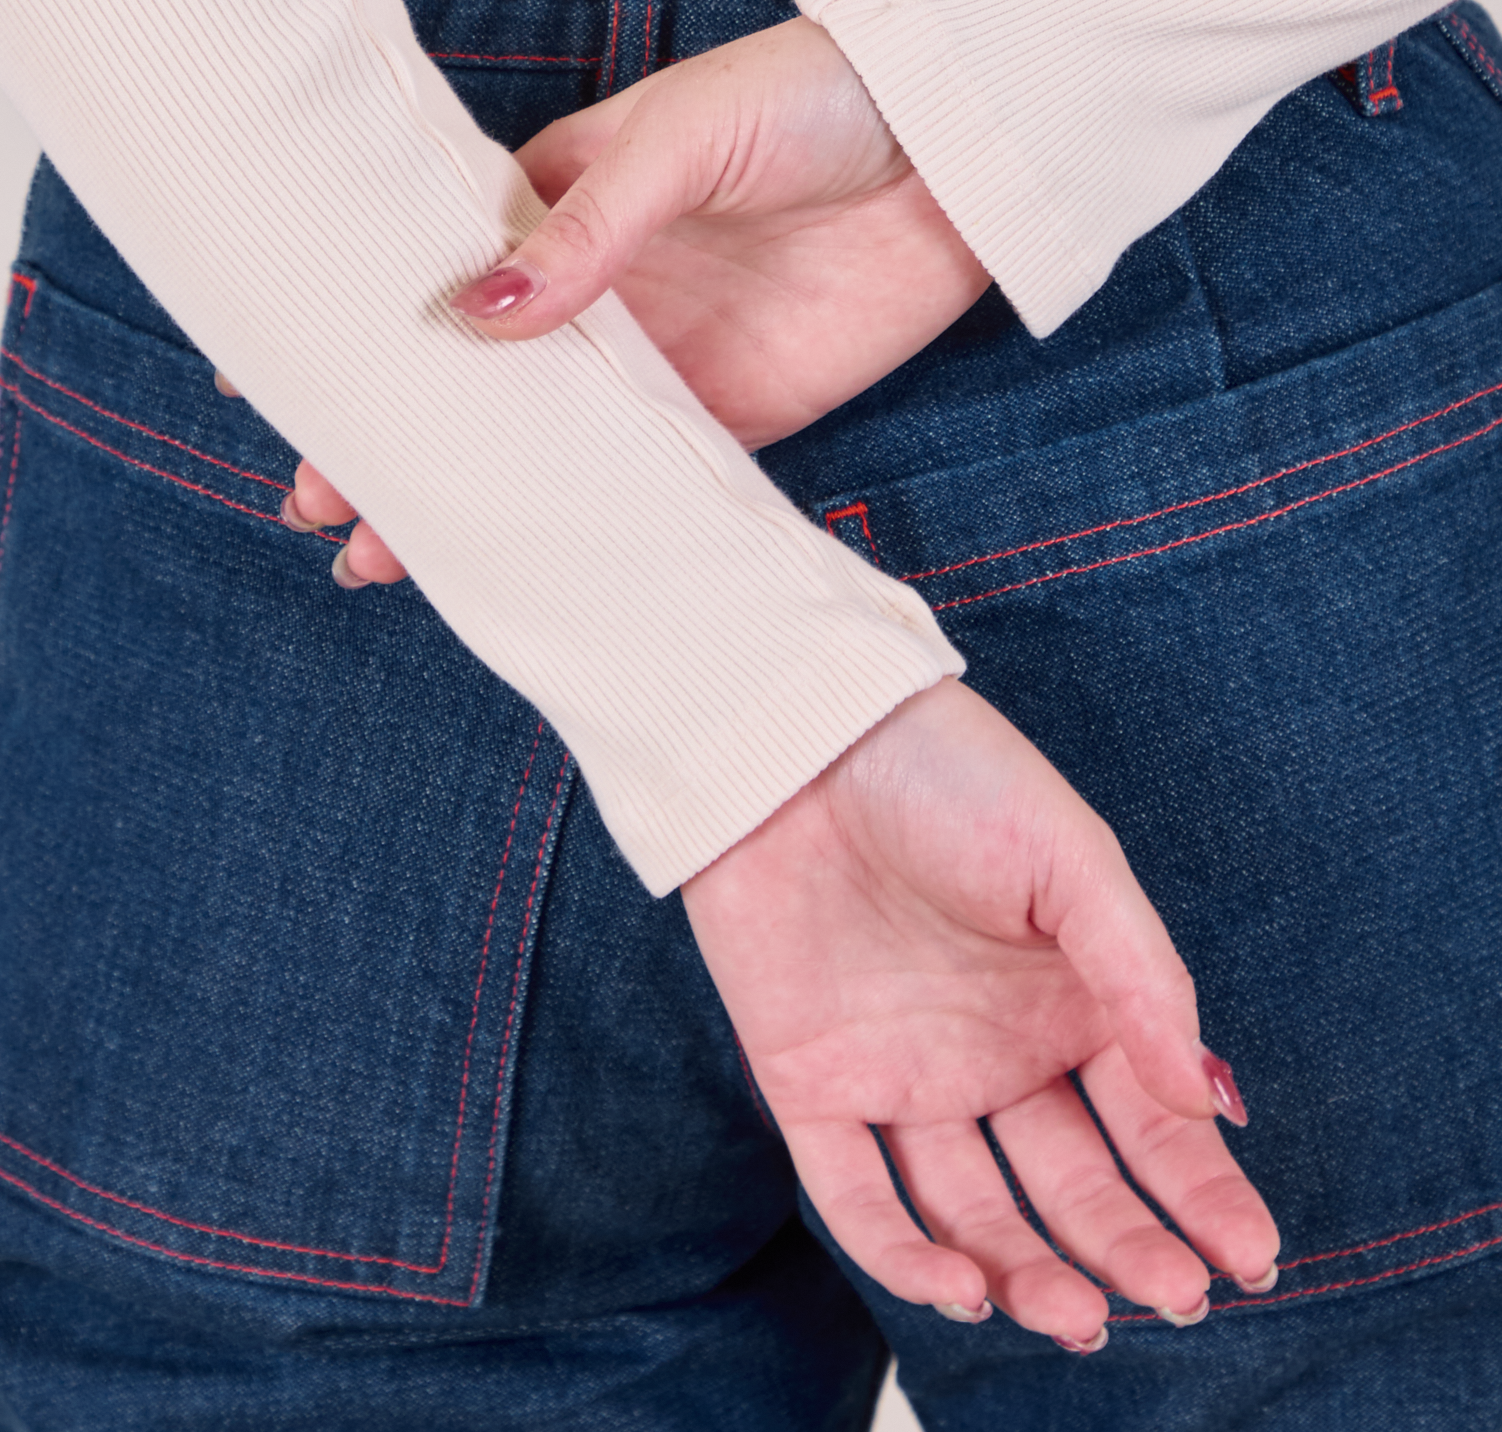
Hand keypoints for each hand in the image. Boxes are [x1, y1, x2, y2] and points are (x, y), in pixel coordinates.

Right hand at [278, 14, 989, 578]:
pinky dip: (584, 527)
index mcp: (558, 204)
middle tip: (321, 505)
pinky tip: (527, 569)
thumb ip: (587, 232)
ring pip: (541, 447)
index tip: (277, 384)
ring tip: (383, 561)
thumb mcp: (683, 139)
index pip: (435, 279)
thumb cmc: (810, 101)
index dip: (363, 332)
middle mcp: (595, 294)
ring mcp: (657, 360)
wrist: (955, 147)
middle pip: (472, 381)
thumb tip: (477, 316)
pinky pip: (642, 484)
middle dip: (397, 440)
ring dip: (473, 500)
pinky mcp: (732, 414)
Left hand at [681, 677, 1278, 1345]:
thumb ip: (1141, 979)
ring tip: (1076, 1314)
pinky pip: (859, 1196)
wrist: (802, 740)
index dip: (1202, 1194)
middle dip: (1127, 1247)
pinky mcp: (814, 1084)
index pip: (1152, 1124)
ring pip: (973, 1210)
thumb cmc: (949, 776)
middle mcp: (995, 1054)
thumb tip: (1209, 1101)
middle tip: (1173, 1296)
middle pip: (1071, 1183)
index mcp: (1070, 1003)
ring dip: (1027, 1270)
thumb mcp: (1070, 860)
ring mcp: (906, 1075)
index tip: (1251, 1260)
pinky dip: (906, 1255)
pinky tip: (963, 1288)